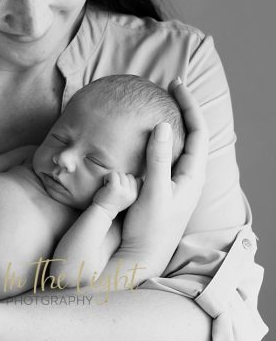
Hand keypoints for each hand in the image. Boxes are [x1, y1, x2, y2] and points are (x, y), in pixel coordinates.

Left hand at [92, 173, 137, 217]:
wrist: (102, 212)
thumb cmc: (112, 202)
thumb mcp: (127, 198)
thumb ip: (132, 189)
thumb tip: (138, 177)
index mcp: (135, 195)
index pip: (138, 180)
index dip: (128, 181)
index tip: (120, 188)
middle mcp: (131, 193)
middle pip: (129, 176)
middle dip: (120, 179)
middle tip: (113, 187)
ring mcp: (123, 190)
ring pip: (121, 174)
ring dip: (113, 178)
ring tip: (109, 186)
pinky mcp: (114, 187)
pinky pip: (113, 174)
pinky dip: (107, 177)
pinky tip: (105, 185)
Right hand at [119, 79, 207, 271]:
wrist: (143, 256)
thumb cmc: (150, 228)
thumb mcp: (154, 192)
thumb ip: (158, 160)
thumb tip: (164, 126)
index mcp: (192, 175)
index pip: (197, 130)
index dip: (188, 105)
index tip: (175, 85)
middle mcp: (188, 176)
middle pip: (192, 133)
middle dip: (182, 109)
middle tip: (168, 89)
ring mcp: (177, 182)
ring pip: (180, 144)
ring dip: (172, 122)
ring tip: (159, 105)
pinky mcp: (164, 187)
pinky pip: (166, 154)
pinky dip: (159, 138)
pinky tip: (146, 135)